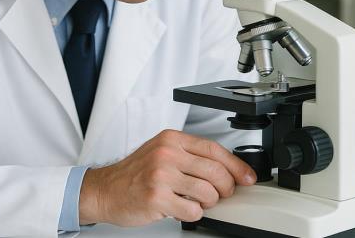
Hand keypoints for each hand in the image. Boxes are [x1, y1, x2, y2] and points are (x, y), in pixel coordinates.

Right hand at [79, 129, 256, 226]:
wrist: (107, 189)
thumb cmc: (136, 173)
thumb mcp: (161, 152)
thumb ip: (189, 155)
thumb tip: (226, 169)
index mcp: (171, 139)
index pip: (214, 149)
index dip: (236, 166)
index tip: (247, 178)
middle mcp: (167, 153)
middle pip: (215, 171)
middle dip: (226, 188)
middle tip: (221, 194)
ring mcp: (161, 174)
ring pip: (208, 193)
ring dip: (208, 203)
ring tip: (196, 201)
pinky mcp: (157, 197)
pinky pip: (193, 211)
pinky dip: (193, 214)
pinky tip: (181, 208)